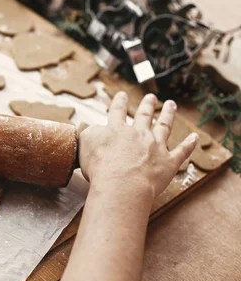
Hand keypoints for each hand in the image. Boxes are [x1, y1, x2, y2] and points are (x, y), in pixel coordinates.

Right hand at [79, 92, 198, 199]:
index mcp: (117, 130)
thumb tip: (95, 128)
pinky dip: (189, 144)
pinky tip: (195, 137)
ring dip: (168, 115)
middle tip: (151, 97)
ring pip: (164, 127)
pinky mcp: (168, 162)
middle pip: (144, 116)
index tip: (122, 95)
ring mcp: (155, 147)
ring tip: (171, 105)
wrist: (121, 185)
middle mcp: (138, 134)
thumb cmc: (100, 166)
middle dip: (147, 105)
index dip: (119, 103)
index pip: (117, 112)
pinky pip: (182, 151)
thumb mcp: (85, 144)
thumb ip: (90, 132)